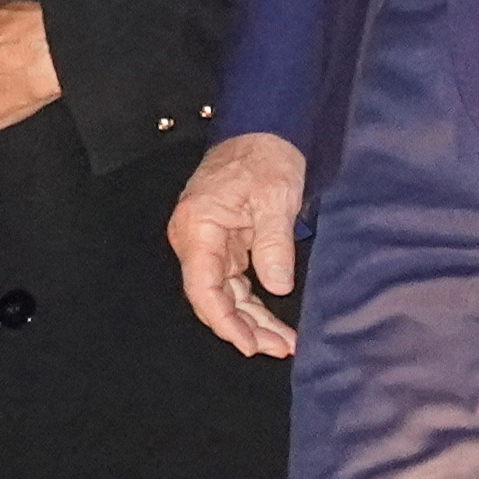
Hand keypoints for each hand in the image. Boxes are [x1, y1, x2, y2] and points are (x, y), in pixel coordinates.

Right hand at [169, 130, 307, 358]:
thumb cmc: (265, 156)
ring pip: (226, 295)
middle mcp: (196, 240)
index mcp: (198, 228)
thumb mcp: (276, 198)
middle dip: (245, 327)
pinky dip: (254, 303)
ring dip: (252, 320)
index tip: (249, 344)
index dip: (225, 322)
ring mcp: (210, 244)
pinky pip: (236, 283)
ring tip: (282, 342)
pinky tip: (273, 321)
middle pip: (214, 298)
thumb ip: (273, 244)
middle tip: (279, 348)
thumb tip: (278, 287)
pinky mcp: (226, 246)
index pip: (203, 288)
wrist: (264, 130)